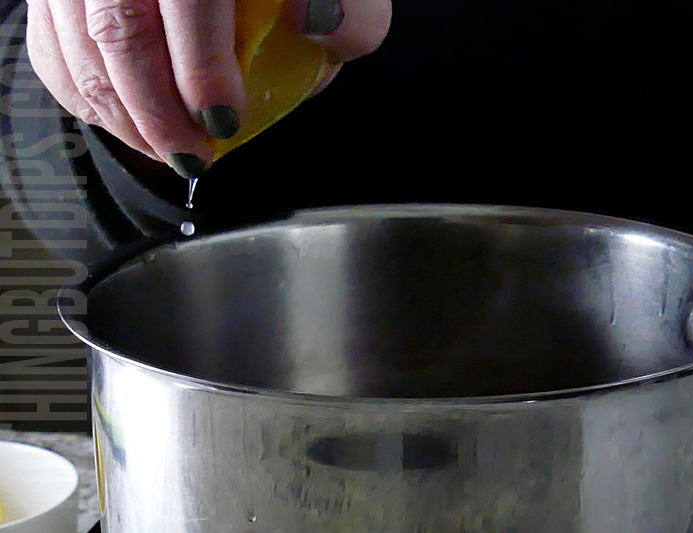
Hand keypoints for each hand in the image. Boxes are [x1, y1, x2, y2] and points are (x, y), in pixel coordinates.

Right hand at [26, 0, 391, 176]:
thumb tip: (322, 28)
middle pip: (120, 30)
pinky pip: (49, 43)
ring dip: (119, 114)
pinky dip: (79, 91)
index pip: (188, 3)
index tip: (224, 123)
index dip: (201, 74)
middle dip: (156, 114)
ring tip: (164, 149)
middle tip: (192, 156)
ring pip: (77, 42)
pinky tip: (119, 120)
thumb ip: (351, 4)